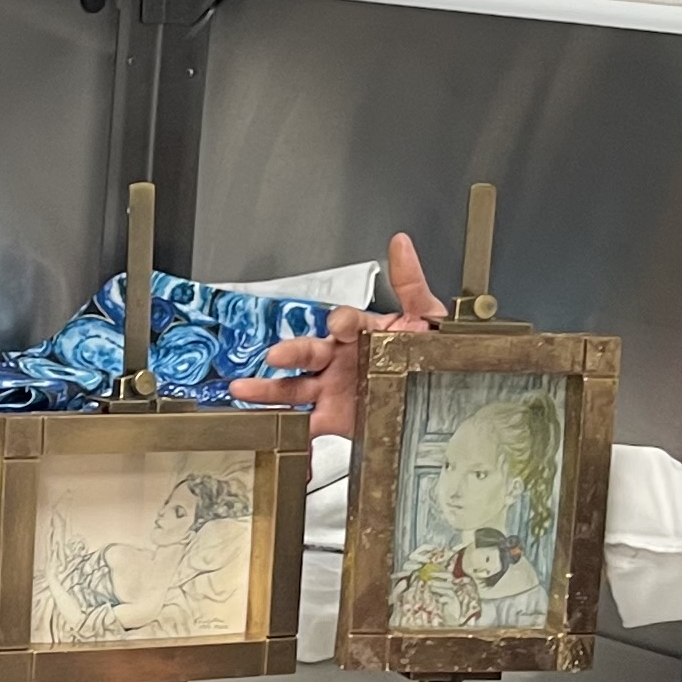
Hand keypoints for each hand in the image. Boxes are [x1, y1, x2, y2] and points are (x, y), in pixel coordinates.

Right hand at [233, 232, 446, 440]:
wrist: (436, 395)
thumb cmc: (426, 352)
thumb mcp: (426, 315)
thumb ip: (410, 282)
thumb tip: (401, 246)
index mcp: (360, 333)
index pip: (346, 322)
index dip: (343, 322)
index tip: (341, 325)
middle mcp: (340, 359)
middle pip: (309, 353)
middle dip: (291, 353)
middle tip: (277, 355)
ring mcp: (333, 389)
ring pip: (295, 387)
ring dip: (269, 388)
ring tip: (245, 389)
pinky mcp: (333, 419)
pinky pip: (308, 428)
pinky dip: (293, 435)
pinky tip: (274, 434)